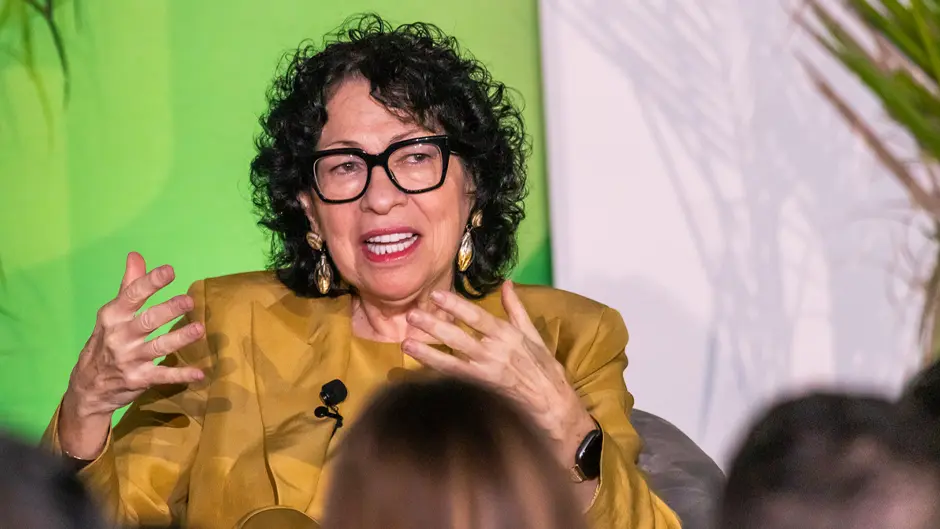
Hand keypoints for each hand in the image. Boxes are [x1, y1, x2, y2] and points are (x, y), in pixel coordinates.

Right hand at [59, 252, 204, 457]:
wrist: (87, 387)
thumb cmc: (104, 342)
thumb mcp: (111, 314)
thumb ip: (129, 285)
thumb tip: (136, 255)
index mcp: (113, 316)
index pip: (132, 295)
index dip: (151, 282)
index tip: (170, 271)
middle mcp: (120, 336)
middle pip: (147, 321)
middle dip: (168, 310)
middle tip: (189, 300)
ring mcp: (129, 359)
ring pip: (158, 347)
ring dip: (179, 338)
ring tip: (199, 329)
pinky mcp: (139, 379)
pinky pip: (162, 376)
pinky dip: (181, 375)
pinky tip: (200, 372)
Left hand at [401, 281, 594, 465]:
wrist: (552, 402)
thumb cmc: (543, 367)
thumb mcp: (532, 333)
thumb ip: (516, 308)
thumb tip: (507, 283)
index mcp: (507, 334)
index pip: (477, 316)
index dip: (455, 306)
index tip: (436, 295)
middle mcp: (495, 352)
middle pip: (459, 337)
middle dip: (434, 325)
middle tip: (412, 315)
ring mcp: (486, 373)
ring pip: (452, 360)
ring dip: (428, 351)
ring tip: (407, 343)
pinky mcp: (482, 390)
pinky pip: (455, 380)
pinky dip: (438, 373)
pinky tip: (421, 368)